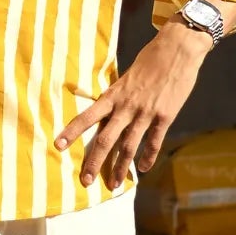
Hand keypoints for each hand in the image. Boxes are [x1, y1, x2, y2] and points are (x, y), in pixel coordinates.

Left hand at [55, 22, 210, 190]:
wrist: (177, 49)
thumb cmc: (150, 59)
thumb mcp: (126, 76)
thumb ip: (117, 96)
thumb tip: (107, 112)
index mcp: (113, 95)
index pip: (87, 117)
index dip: (71, 132)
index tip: (58, 146)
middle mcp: (126, 107)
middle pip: (105, 140)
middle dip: (94, 163)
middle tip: (85, 181)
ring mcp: (146, 113)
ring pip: (128, 147)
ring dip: (120, 168)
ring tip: (115, 185)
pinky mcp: (166, 116)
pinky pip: (154, 142)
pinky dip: (147, 158)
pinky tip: (142, 169)